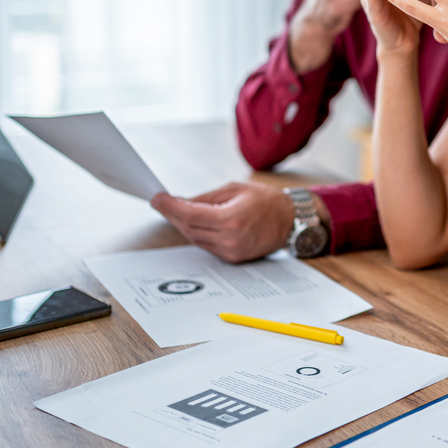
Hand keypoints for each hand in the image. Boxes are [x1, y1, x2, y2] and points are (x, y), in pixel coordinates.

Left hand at [150, 182, 293, 262]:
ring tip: (172, 210)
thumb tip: (181, 201)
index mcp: (231, 219)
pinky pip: (206, 245)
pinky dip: (195, 233)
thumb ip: (206, 197)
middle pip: (188, 229)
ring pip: (195, 239)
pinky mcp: (232, 258)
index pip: (190, 215)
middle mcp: (230, 239)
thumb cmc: (267, 201)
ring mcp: (231, 251)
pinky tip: (190, 223)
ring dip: (181, 225)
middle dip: (171, 215)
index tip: (157, 198)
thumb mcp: (235, 189)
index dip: (170, 207)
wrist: (290, 222)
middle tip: (160, 203)